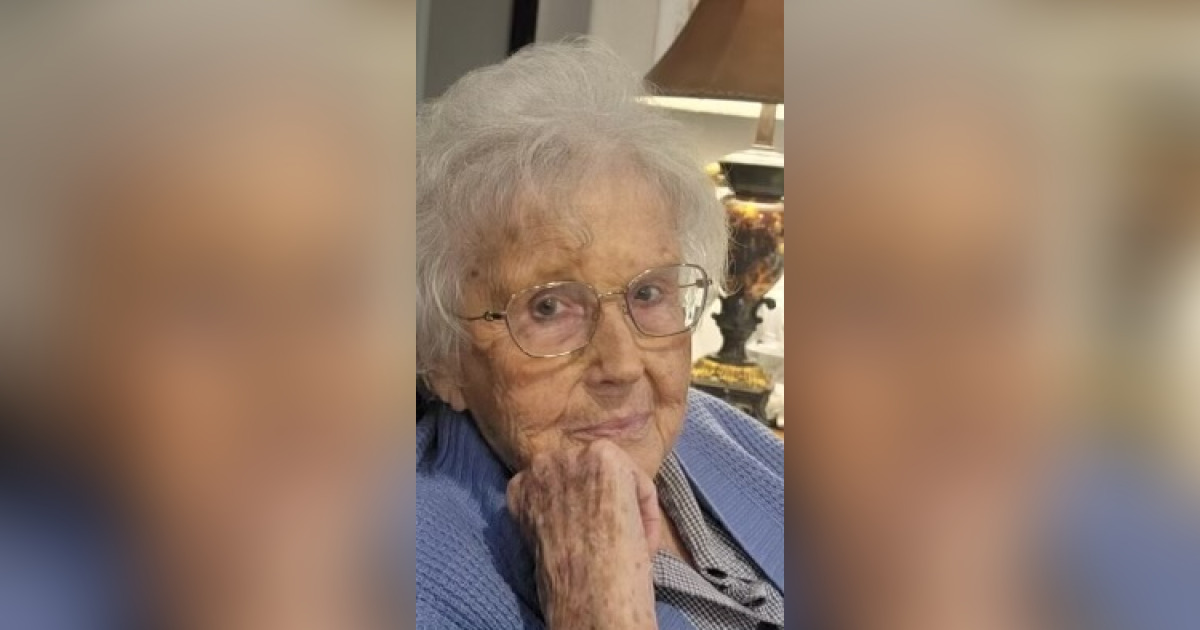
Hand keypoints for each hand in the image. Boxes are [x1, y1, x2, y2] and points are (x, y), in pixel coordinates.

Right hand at [507, 440, 659, 629]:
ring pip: (618, 478)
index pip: (565, 485)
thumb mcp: (548, 542)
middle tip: (617, 544)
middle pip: (592, 477)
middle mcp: (539, 465)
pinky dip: (646, 512)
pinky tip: (637, 542)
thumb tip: (590, 503)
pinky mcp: (603, 457)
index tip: (595, 542)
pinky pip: (639, 481)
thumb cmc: (571, 588)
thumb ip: (558, 513)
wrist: (590, 602)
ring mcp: (570, 458)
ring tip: (627, 546)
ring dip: (629, 510)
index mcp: (521, 488)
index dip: (585, 515)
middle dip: (608, 506)